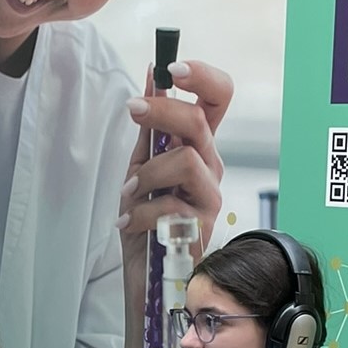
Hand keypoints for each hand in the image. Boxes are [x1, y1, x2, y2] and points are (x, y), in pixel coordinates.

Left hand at [117, 60, 234, 256]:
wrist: (148, 282)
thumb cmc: (147, 227)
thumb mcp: (140, 171)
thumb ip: (148, 130)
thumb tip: (151, 76)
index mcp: (196, 149)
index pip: (218, 100)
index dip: (201, 77)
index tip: (171, 65)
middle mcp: (210, 168)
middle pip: (200, 121)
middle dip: (163, 109)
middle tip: (133, 110)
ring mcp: (210, 198)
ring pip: (186, 160)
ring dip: (147, 173)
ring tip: (129, 195)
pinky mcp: (203, 228)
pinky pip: (170, 206)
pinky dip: (141, 213)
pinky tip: (130, 224)